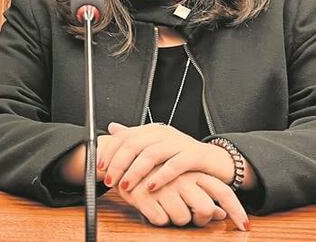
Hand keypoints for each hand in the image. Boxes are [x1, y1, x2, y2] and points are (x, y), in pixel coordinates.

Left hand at [100, 122, 233, 190]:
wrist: (215, 162)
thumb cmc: (183, 157)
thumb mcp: (157, 146)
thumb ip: (135, 138)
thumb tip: (112, 128)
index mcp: (152, 130)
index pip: (125, 136)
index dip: (110, 151)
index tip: (100, 166)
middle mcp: (164, 133)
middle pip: (134, 145)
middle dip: (119, 163)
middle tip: (110, 179)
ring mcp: (179, 143)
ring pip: (151, 154)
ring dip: (135, 172)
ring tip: (126, 186)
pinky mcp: (193, 156)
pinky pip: (175, 165)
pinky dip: (160, 176)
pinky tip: (150, 187)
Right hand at [117, 171, 248, 230]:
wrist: (120, 160)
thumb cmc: (155, 175)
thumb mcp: (182, 181)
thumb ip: (204, 196)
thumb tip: (222, 214)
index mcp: (194, 172)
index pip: (223, 192)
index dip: (237, 211)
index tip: (245, 227)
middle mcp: (183, 178)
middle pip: (205, 210)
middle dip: (199, 220)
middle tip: (189, 218)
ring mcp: (164, 187)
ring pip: (182, 219)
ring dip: (174, 218)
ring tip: (164, 207)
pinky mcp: (145, 195)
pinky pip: (161, 220)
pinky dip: (156, 218)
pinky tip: (151, 207)